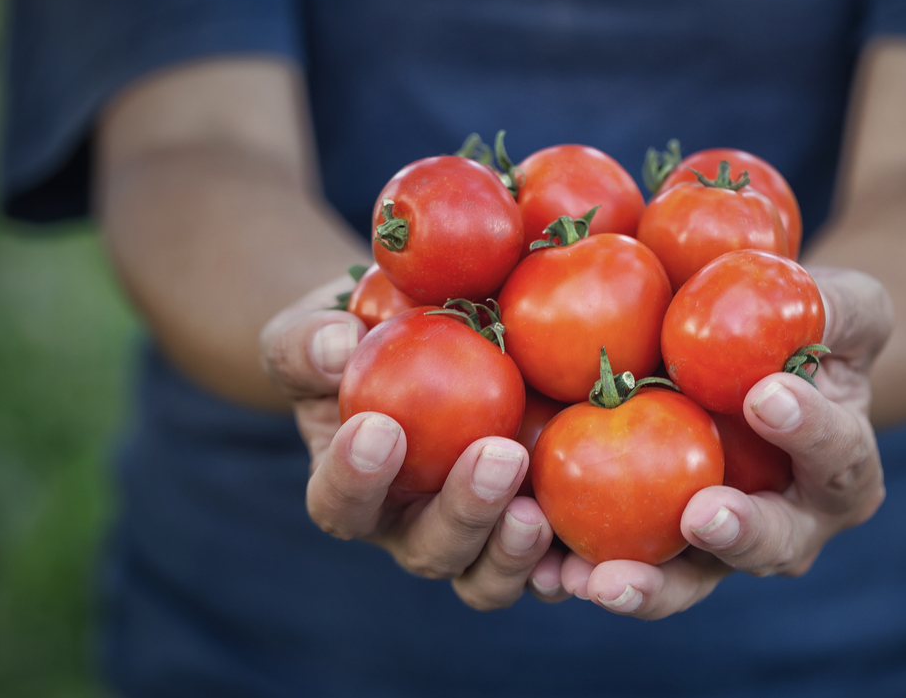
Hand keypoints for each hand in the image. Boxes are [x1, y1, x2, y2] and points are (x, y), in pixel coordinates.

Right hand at [260, 276, 556, 609]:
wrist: (422, 336)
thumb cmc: (357, 335)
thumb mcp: (315, 329)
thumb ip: (310, 341)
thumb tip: (337, 344)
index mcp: (353, 489)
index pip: (340, 502)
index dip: (355, 478)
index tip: (379, 427)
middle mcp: (412, 527)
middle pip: (429, 549)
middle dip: (463, 511)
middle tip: (497, 456)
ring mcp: (475, 537)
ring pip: (487, 575)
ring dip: (514, 550)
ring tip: (538, 512)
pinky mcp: (531, 529)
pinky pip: (550, 562)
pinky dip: (570, 563)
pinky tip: (594, 550)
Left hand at [553, 267, 891, 618]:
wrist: (746, 369)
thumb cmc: (801, 328)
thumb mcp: (840, 303)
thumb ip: (836, 303)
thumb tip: (807, 295)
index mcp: (841, 470)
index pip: (838, 456)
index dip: (809, 431)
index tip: (764, 394)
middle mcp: (788, 525)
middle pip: (769, 545)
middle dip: (736, 535)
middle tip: (700, 515)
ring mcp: (715, 547)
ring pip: (689, 580)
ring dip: (648, 584)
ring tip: (601, 580)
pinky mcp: (650, 547)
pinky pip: (618, 569)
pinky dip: (578, 571)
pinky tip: (542, 567)